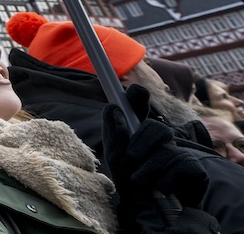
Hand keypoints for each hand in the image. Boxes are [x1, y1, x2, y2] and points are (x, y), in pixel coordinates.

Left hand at [102, 85, 217, 232]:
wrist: (152, 213)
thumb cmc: (132, 183)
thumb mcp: (118, 159)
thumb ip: (115, 134)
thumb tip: (113, 108)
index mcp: (141, 131)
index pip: (141, 107)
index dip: (139, 97)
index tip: (134, 93)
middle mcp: (162, 139)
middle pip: (157, 126)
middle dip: (142, 142)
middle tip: (132, 157)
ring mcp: (179, 152)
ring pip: (166, 149)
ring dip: (148, 169)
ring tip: (142, 182)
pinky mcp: (194, 169)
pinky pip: (180, 166)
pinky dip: (165, 180)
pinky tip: (161, 188)